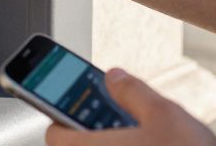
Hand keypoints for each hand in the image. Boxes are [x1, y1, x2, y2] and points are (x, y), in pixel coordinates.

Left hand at [45, 69, 215, 145]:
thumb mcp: (162, 112)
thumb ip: (132, 91)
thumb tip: (113, 77)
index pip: (53, 134)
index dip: (62, 113)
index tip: (74, 100)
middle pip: (79, 144)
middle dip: (93, 125)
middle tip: (115, 111)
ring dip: (113, 140)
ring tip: (139, 128)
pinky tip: (154, 143)